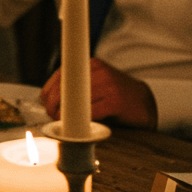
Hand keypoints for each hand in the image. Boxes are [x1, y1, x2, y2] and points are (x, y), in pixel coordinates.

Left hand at [41, 57, 156, 129]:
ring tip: (62, 121)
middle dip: (54, 103)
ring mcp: (108, 85)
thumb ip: (77, 86)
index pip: (62, 75)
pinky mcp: (116, 101)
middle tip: (51, 115)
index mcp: (92, 65)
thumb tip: (48, 99)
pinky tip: (78, 126)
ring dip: (65, 114)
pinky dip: (82, 121)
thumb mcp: (96, 83)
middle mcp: (99, 71)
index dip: (49, 90)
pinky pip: (91, 112)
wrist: (146, 103)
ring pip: (76, 100)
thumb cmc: (116, 96)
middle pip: (66, 87)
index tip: (44, 102)